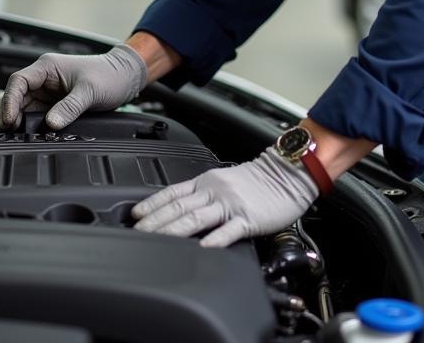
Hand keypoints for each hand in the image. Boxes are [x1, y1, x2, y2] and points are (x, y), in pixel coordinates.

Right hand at [0, 44, 147, 129]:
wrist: (125, 78)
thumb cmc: (109, 75)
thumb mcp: (90, 91)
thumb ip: (70, 107)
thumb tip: (51, 124)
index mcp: (47, 67)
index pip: (18, 82)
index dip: (10, 101)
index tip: (9, 120)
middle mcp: (44, 79)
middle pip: (15, 96)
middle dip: (8, 114)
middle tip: (7, 133)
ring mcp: (48, 92)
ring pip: (23, 107)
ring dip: (18, 121)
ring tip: (17, 137)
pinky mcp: (54, 104)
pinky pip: (36, 115)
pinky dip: (31, 125)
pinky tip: (30, 135)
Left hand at [131, 147, 317, 247]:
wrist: (288, 173)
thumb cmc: (260, 180)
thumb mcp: (225, 181)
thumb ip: (205, 195)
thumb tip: (183, 211)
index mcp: (207, 182)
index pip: (172, 192)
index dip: (152, 204)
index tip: (135, 216)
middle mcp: (214, 191)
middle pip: (178, 206)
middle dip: (154, 221)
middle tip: (136, 233)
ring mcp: (230, 204)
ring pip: (195, 217)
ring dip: (173, 230)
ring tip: (156, 241)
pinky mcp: (248, 218)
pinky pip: (227, 230)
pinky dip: (213, 240)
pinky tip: (201, 249)